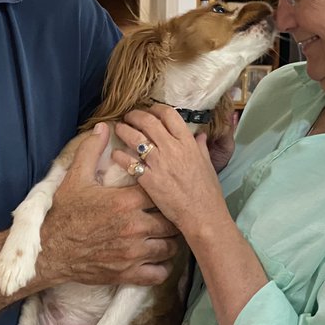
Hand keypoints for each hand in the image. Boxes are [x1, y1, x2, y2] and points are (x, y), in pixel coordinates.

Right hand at [39, 123, 179, 287]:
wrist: (48, 251)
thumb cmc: (63, 214)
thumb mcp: (75, 178)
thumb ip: (92, 150)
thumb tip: (104, 126)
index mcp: (125, 201)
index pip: (160, 191)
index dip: (162, 190)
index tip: (160, 190)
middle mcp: (135, 227)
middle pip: (171, 220)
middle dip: (171, 216)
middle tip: (167, 214)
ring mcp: (133, 253)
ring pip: (170, 247)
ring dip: (170, 241)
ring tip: (165, 235)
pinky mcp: (129, 273)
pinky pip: (159, 273)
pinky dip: (162, 267)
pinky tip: (158, 259)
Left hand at [112, 107, 231, 234]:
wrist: (202, 215)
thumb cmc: (208, 192)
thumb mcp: (208, 164)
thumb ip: (201, 147)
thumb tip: (200, 135)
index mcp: (187, 143)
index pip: (169, 115)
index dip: (155, 109)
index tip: (149, 111)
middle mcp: (172, 148)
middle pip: (148, 121)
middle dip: (134, 115)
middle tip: (128, 117)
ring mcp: (158, 163)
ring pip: (134, 138)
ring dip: (123, 130)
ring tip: (119, 129)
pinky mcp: (147, 179)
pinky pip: (128, 161)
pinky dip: (119, 155)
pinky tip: (116, 154)